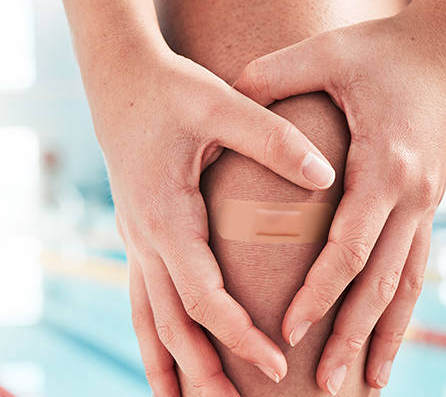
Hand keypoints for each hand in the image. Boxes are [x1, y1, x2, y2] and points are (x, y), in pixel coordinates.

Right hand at [94, 50, 336, 394]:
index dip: (240, 335)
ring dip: (169, 368)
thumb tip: (327, 174)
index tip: (278, 365)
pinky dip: (155, 341)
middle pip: (172, 324)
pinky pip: (144, 302)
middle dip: (203, 373)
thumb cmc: (171, 90)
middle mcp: (144, 239)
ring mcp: (136, 242)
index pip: (204, 295)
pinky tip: (167, 368)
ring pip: (149, 321)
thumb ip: (273, 139)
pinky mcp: (139, 238)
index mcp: (166, 217)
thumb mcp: (221, 104)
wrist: (119, 77)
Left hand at [233, 6, 445, 392]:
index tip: (287, 328)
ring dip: (384, 338)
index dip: (318, 293)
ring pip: (406, 287)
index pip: (349, 247)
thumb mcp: (326, 52)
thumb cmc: (383, 46)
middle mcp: (413, 196)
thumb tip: (224, 94)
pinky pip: (414, 270)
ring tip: (365, 385)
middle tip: (325, 384)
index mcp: (385, 166)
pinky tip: (386, 346)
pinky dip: (400, 312)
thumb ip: (273, 77)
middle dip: (351, 336)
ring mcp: (426, 205)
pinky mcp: (427, 206)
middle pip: (380, 283)